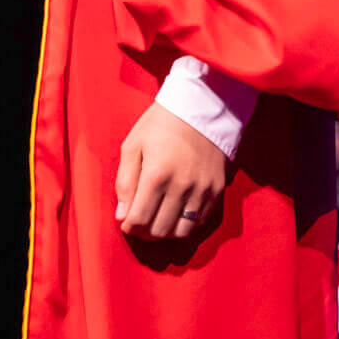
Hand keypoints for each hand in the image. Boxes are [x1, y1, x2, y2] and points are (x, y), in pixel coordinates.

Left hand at [114, 102, 226, 240]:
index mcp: (157, 174)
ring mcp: (202, 190)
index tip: (126, 221)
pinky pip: (199, 222)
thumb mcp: (133, 144)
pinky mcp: (217, 190)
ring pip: (180, 232)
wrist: (202, 106)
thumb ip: (124, 182)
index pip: (139, 219)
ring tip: (158, 219)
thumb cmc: (161, 124)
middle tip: (140, 220)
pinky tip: (176, 213)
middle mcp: (181, 186)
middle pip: (159, 230)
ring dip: (165, 232)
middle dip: (144, 231)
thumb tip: (122, 216)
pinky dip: (185, 225)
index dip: (129, 226)